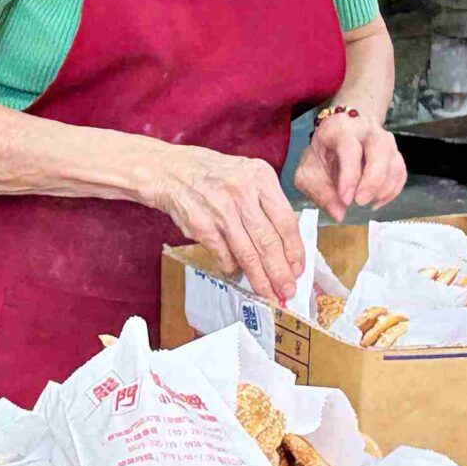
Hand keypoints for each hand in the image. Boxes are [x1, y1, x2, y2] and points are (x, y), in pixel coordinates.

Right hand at [144, 142, 300, 300]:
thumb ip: (265, 203)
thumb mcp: (245, 175)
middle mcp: (242, 191)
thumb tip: (283, 244)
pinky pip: (224, 255)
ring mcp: (220, 209)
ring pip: (248, 253)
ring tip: (270, 295)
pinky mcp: (201, 225)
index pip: (286, 220)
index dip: (295, 250)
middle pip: (269, 240)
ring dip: (260, 279)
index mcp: (260, 176)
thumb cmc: (210, 174)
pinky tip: (238, 276)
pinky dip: (232, 269)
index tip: (299, 269)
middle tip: (288, 291)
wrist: (168, 170)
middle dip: (281, 271)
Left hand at [296, 109, 405, 220]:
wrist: (340, 131)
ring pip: (394, 161)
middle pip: (380, 148)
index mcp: (340, 130)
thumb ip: (320, 191)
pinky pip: (400, 171)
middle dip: (373, 179)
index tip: (346, 199)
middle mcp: (366, 130)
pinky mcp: (394, 152)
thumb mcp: (309, 170)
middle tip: (361, 202)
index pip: (350, 148)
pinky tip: (377, 201)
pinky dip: (392, 190)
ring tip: (368, 203)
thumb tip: (339, 214)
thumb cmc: (322, 152)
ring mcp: (384, 140)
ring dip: (384, 187)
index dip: (350, 175)